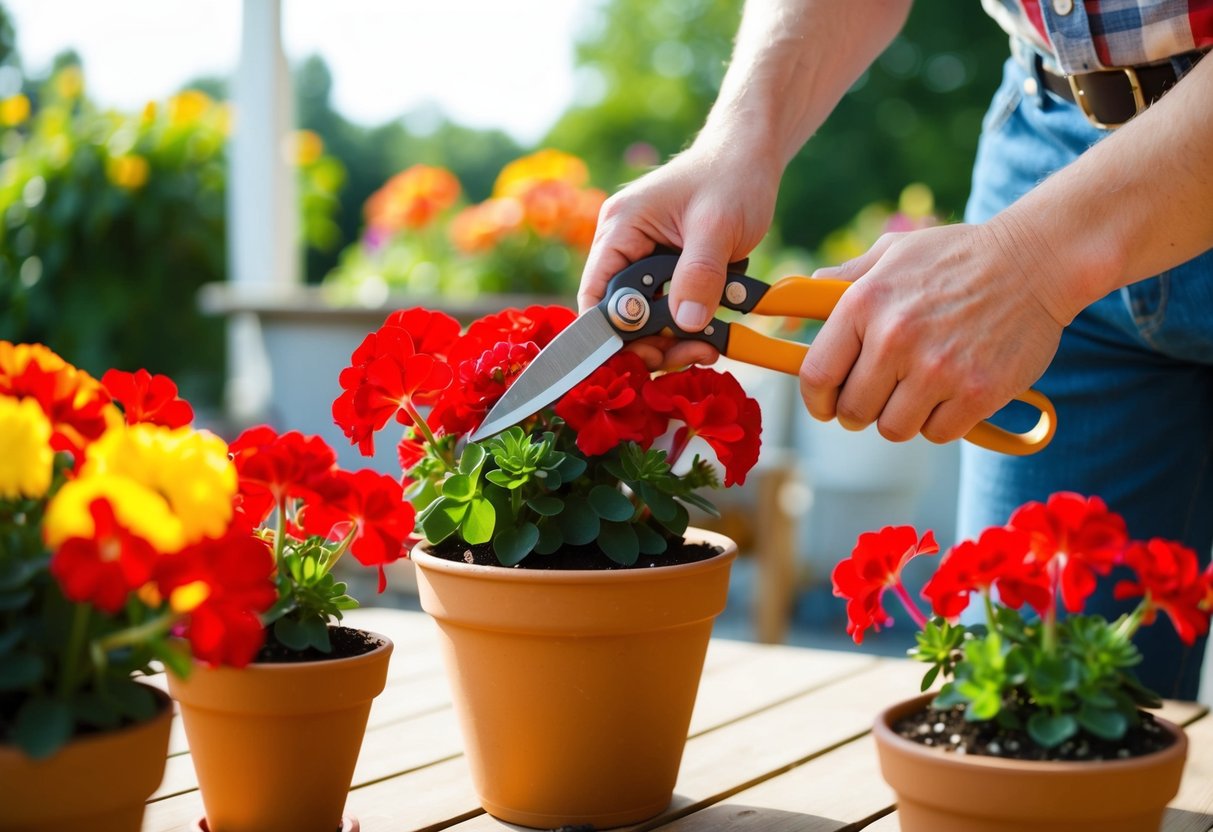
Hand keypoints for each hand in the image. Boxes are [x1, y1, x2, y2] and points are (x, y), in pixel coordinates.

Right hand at [578, 141, 780, 369]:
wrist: (750, 154)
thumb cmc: (732, 176)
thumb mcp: (718, 226)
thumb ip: (699, 275)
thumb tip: (687, 323)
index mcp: (621, 227)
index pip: (596, 295)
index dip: (612, 333)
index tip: (648, 357)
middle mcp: (623, 244)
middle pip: (621, 314)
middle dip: (653, 341)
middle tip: (693, 354)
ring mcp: (643, 257)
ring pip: (646, 317)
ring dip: (674, 337)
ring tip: (709, 347)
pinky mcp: (666, 267)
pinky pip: (667, 307)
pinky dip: (687, 323)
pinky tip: (711, 332)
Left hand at [800, 223, 1068, 443]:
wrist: (1036, 259)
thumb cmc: (957, 256)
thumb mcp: (892, 253)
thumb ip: (842, 280)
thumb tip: (794, 296)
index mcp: (865, 303)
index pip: (817, 376)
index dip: (816, 400)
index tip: (826, 404)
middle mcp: (896, 338)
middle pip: (854, 411)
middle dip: (861, 410)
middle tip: (879, 395)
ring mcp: (938, 369)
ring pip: (894, 429)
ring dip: (902, 417)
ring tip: (919, 389)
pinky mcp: (977, 393)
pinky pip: (938, 433)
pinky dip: (941, 422)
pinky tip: (952, 393)